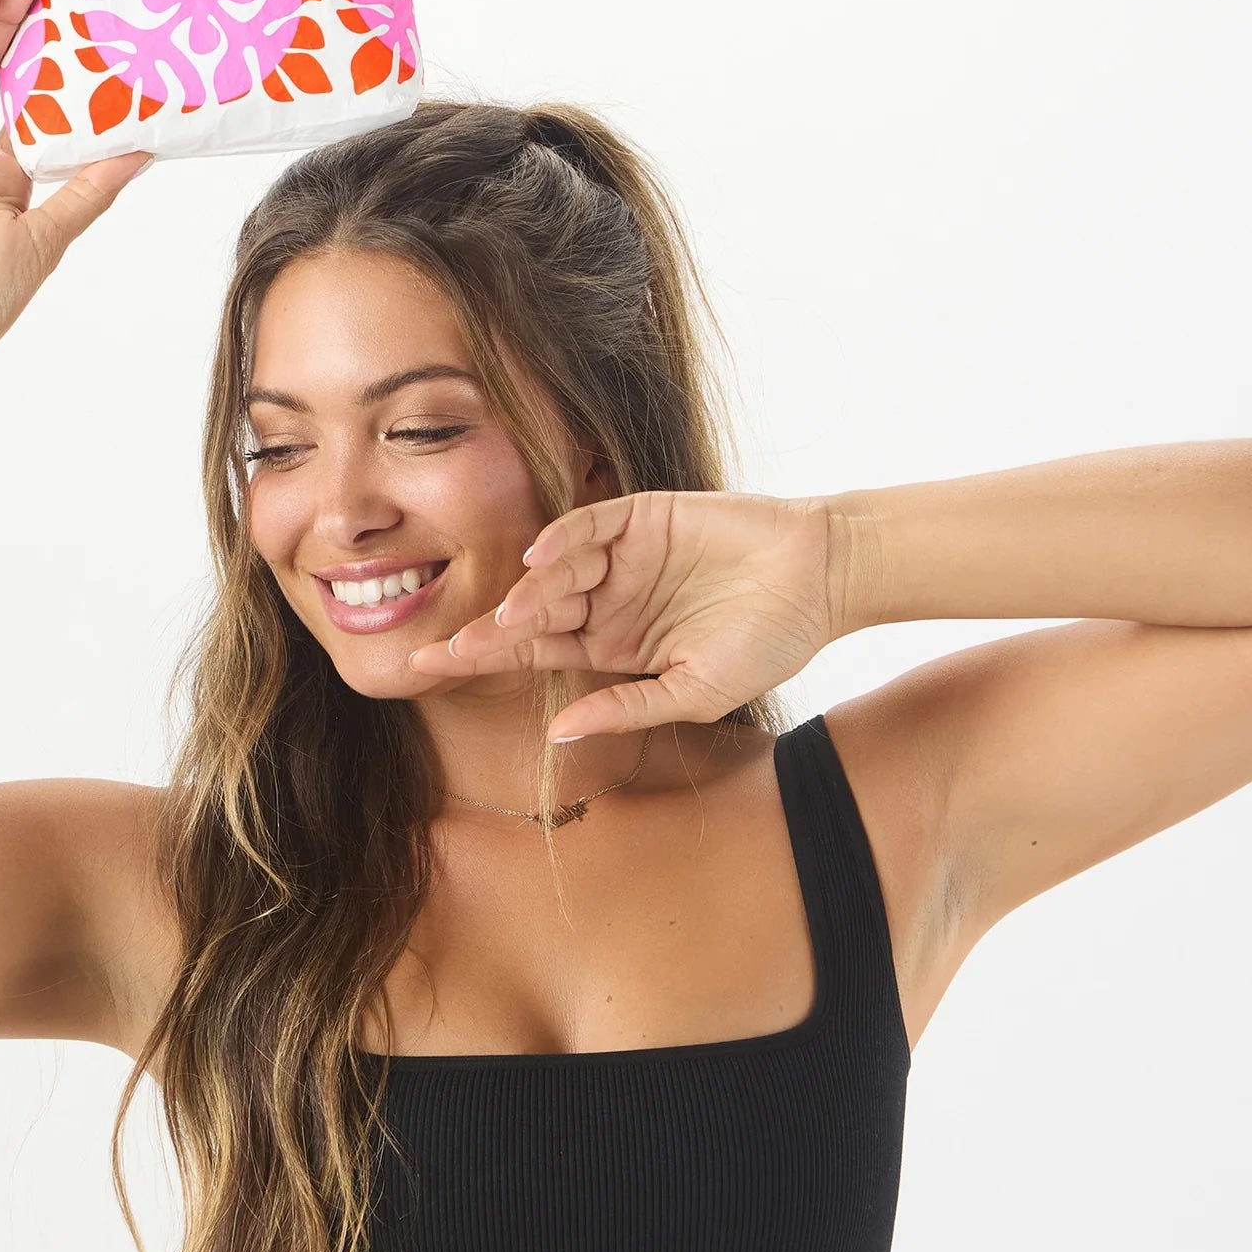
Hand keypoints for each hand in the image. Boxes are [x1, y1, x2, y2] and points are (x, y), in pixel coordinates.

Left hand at [406, 491, 851, 739]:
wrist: (822, 578)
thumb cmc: (768, 642)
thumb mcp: (695, 692)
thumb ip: (627, 709)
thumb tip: (559, 734)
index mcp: (612, 647)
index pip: (534, 654)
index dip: (484, 661)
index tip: (430, 674)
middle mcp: (606, 601)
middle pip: (531, 616)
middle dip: (484, 635)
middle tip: (433, 654)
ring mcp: (621, 558)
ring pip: (556, 575)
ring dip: (529, 597)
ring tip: (507, 618)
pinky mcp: (641, 517)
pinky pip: (589, 527)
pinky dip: (563, 540)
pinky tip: (539, 559)